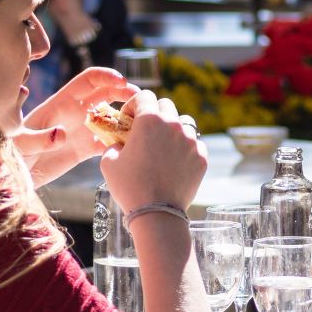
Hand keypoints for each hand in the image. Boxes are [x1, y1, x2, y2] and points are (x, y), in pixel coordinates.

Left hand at [18, 68, 137, 185]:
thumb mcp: (19, 144)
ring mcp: (81, 131)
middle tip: (142, 102)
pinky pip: (108, 141)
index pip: (88, 80)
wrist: (9, 176)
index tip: (123, 81)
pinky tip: (130, 147)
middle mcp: (74, 113)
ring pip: (111, 116)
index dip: (106, 76)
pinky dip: (120, 142)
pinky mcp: (83, 150)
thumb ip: (39, 138)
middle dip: (125, 93)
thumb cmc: (10, 154)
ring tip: (142, 126)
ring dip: (126, 117)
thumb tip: (63, 133)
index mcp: (60, 103)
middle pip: (106, 94)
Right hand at [99, 89, 207, 211]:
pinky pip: (196, 143)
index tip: (129, 119)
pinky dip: (186, 148)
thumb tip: (120, 142)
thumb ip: (114, 144)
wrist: (157, 214)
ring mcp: (191, 140)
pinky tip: (176, 162)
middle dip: (155, 114)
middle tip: (147, 131)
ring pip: (184, 122)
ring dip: (174, 128)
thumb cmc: (129, 187)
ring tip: (164, 145)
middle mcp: (173, 125)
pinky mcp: (202, 156)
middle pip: (166, 106)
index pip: (144, 96)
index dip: (134, 105)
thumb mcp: (108, 162)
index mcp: (149, 120)